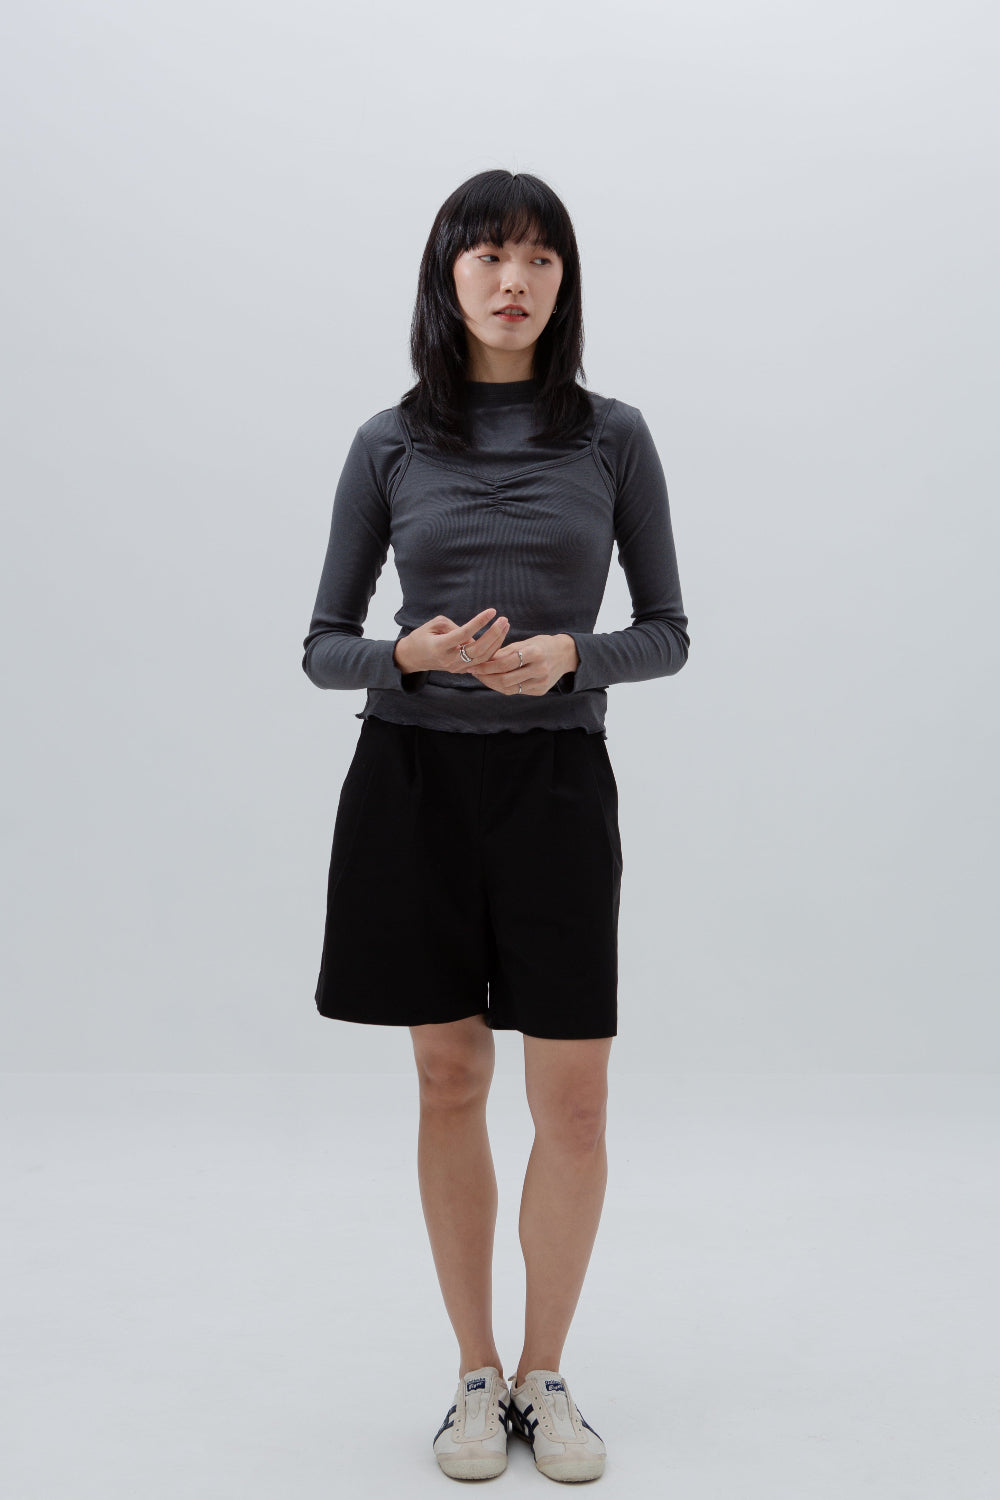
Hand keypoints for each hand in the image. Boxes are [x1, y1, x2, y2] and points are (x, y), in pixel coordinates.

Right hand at [393, 608, 510, 675]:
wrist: (413, 658)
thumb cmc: (422, 636)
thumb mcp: (434, 625)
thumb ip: (454, 626)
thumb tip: (474, 632)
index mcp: (440, 647)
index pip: (464, 634)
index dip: (479, 622)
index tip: (492, 611)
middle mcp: (449, 660)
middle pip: (478, 649)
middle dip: (494, 634)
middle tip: (504, 619)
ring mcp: (456, 668)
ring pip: (483, 657)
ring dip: (497, 641)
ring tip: (505, 625)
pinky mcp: (462, 670)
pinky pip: (481, 662)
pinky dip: (492, 650)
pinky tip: (500, 637)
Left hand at [465, 633, 577, 695]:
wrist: (565, 654)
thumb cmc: (540, 644)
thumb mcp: (524, 643)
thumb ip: (504, 652)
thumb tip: (482, 660)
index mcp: (535, 653)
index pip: (504, 663)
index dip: (486, 666)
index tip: (473, 665)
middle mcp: (540, 670)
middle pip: (505, 679)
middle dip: (487, 677)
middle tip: (474, 673)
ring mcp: (542, 682)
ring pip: (509, 689)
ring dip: (493, 684)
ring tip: (482, 677)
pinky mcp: (541, 691)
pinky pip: (517, 691)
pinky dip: (504, 687)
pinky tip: (495, 681)